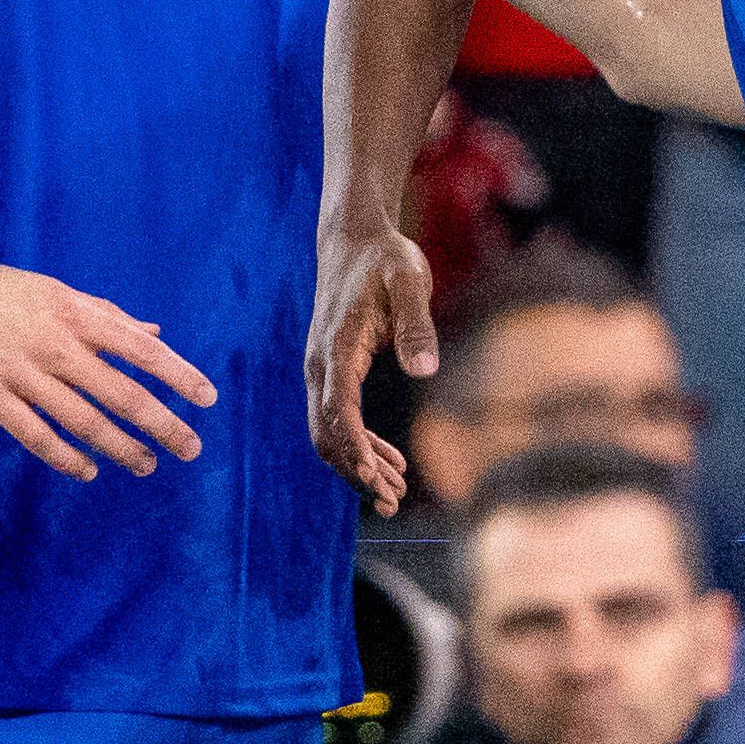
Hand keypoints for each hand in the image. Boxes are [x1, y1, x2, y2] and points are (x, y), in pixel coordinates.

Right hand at [0, 220, 212, 479]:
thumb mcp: (56, 292)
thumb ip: (106, 316)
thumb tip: (155, 334)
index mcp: (74, 313)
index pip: (139, 349)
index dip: (178, 374)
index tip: (207, 399)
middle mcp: (53, 343)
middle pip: (120, 392)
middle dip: (162, 423)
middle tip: (191, 448)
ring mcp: (20, 371)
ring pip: (82, 420)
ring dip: (120, 448)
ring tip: (146, 464)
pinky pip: (35, 435)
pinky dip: (65, 457)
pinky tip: (88, 470)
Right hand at [308, 206, 440, 501]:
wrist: (356, 242)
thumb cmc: (386, 259)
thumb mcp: (409, 281)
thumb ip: (416, 323)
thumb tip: (424, 370)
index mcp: (336, 347)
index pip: (339, 408)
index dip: (355, 445)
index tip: (373, 476)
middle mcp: (320, 365)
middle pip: (327, 433)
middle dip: (357, 471)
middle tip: (391, 502)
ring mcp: (323, 372)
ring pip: (330, 434)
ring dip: (359, 467)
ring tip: (395, 495)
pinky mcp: (333, 374)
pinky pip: (340, 421)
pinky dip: (362, 447)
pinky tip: (391, 465)